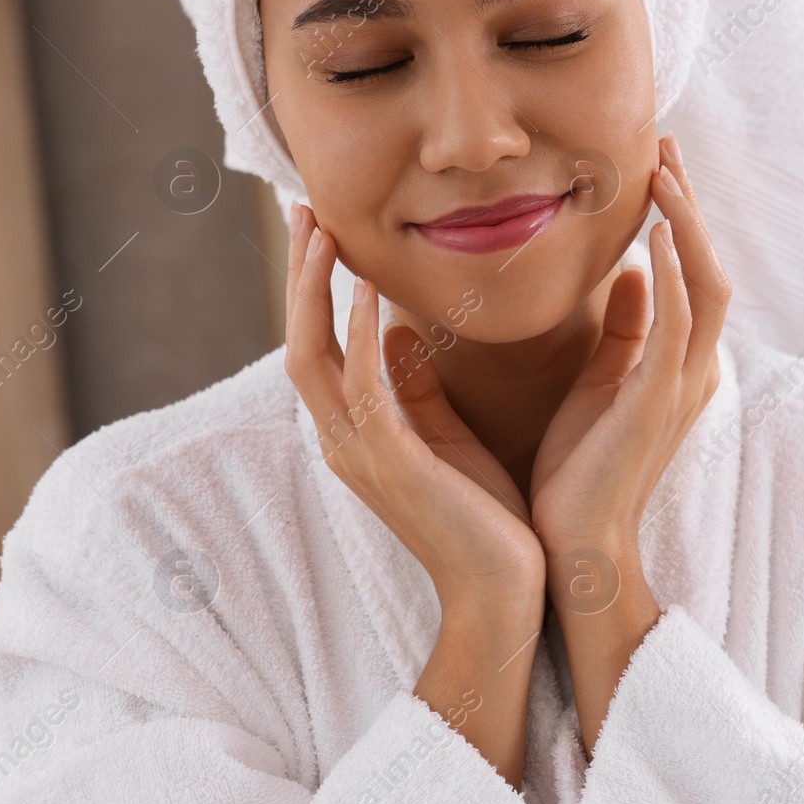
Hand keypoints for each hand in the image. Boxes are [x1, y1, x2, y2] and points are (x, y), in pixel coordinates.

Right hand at [283, 203, 546, 609]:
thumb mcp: (447, 441)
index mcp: (359, 434)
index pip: (320, 347)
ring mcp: (359, 454)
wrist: (505, 592)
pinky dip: (358, 336)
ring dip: (313, 291)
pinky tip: (370, 292)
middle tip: (302, 211)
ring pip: (312, 356)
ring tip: (321, 232)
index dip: (313, 289)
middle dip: (298, 276)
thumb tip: (403, 335)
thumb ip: (418, 391)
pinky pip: (361, 388)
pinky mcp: (391, 464)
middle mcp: (344, 441)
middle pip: (298, 341)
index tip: (321, 231)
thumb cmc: (485, 520)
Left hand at [529, 133, 731, 580]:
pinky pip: (678, 323)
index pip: (692, 276)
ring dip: (687, 225)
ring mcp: (684, 385)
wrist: (575, 543)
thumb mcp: (600, 384)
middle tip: (665, 145)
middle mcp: (693, 370)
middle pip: (709, 268)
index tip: (657, 167)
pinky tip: (654, 233)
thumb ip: (621, 331)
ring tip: (664, 171)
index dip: (681, 220)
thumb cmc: (577, 471)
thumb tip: (628, 274)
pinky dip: (672, 273)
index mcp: (678, 366)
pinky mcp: (660, 399)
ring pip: (706, 286)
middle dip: (690, 206)